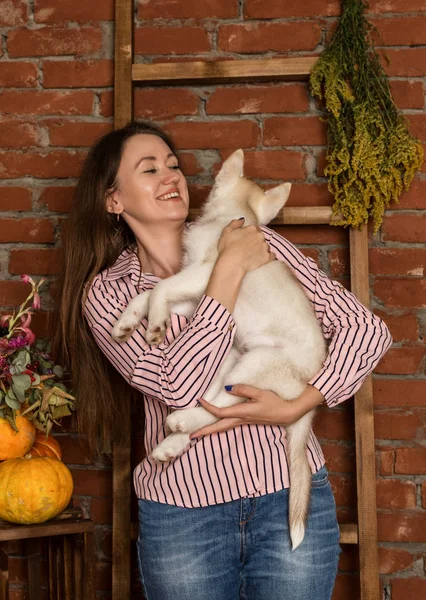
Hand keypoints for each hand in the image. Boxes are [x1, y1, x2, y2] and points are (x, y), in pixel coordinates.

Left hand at [190, 384, 325, 437]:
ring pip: (223, 428)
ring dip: (211, 430)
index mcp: (242, 413)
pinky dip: (220, 426)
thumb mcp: (260, 393)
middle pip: (219, 427)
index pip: (220, 412)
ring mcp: (244, 422)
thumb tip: (228, 388)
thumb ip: (243, 389)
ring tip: (199, 433)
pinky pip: (229, 426)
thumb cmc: (275, 402)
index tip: (199, 401)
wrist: (288, 413)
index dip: (209, 408)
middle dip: (205, 431)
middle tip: (191, 436)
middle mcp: (241, 420)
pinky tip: (217, 425)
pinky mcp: (248, 421)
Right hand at [217, 219, 274, 274]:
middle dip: (257, 241)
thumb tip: (243, 219)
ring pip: (266, 246)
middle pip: (261, 237)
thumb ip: (235, 223)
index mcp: (252, 229)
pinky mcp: (267, 257)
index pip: (255, 229)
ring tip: (254, 254)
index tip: (246, 240)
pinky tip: (263, 258)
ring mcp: (265, 247)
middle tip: (249, 248)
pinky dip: (269, 256)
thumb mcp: (226, 231)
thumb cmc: (228, 247)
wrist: (232, 263)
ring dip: (262, 248)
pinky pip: (272, 255)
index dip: (250, 234)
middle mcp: (260, 236)